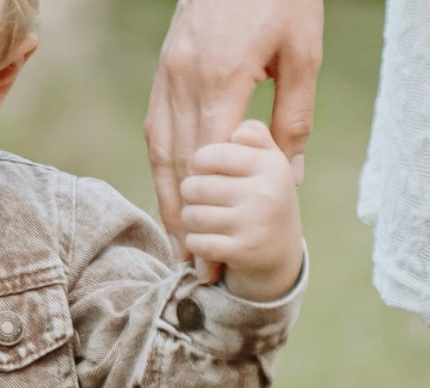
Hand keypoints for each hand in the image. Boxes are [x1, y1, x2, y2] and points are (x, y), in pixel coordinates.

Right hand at [145, 0, 321, 274]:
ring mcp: (167, 78)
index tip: (212, 255)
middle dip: (185, 222)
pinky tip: (172, 191)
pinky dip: (163, 167)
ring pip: (160, 154)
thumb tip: (286, 179)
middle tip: (194, 264)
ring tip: (180, 238)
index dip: (208, 217)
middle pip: (178, 170)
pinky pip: (157, 131)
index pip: (208, 168)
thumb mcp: (303, 51)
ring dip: (168, 200)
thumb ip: (293, 118)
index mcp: (220, 81)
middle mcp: (183, 84)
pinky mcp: (164, 73)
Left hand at [180, 120, 302, 301]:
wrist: (280, 252)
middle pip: (195, 186)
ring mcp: (254, 222)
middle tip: (197, 199)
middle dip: (189, 195)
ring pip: (192, 215)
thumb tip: (238, 131)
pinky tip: (205, 239)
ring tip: (200, 218)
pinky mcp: (242, 251)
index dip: (197, 164)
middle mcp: (265, 190)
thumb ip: (254, 137)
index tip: (202, 171)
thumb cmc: (264, 197)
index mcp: (270, 163)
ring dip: (189, 220)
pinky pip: (196, 242)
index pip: (209, 154)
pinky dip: (194, 243)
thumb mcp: (267, 162)